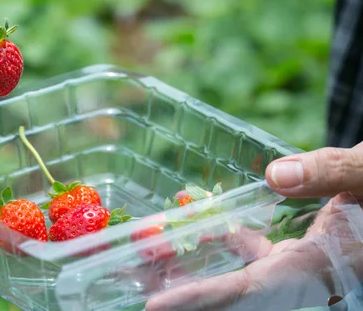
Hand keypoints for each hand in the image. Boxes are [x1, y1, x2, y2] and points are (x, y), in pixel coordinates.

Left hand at [146, 143, 362, 310]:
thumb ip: (333, 174)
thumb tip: (276, 176)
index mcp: (323, 266)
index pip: (253, 291)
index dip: (204, 299)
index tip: (157, 307)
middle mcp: (305, 276)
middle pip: (235, 296)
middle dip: (188, 296)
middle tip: (138, 293)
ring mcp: (297, 268)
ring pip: (238, 277)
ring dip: (196, 270)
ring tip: (148, 263)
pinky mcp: (294, 255)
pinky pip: (250, 256)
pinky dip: (221, 243)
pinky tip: (197, 225)